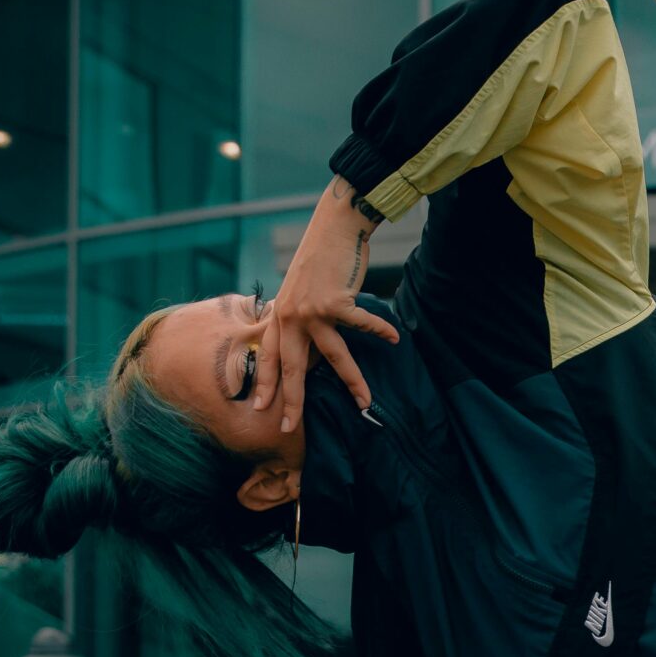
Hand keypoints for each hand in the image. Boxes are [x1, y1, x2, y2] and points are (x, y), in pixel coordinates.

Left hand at [254, 179, 400, 432]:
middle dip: (292, 401)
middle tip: (288, 428)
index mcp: (280, 315)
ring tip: (365, 402)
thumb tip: (307, 344)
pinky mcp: (336, 302)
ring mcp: (313, 310)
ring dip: (353, 381)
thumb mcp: (297, 290)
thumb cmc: (319, 259)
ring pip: (334, 357)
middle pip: (293, 368)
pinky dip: (380, 330)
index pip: (271, 358)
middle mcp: (291, 316)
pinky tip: (394, 340)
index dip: (267, 384)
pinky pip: (362, 324)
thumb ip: (297, 318)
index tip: (261, 408)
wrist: (332, 227)